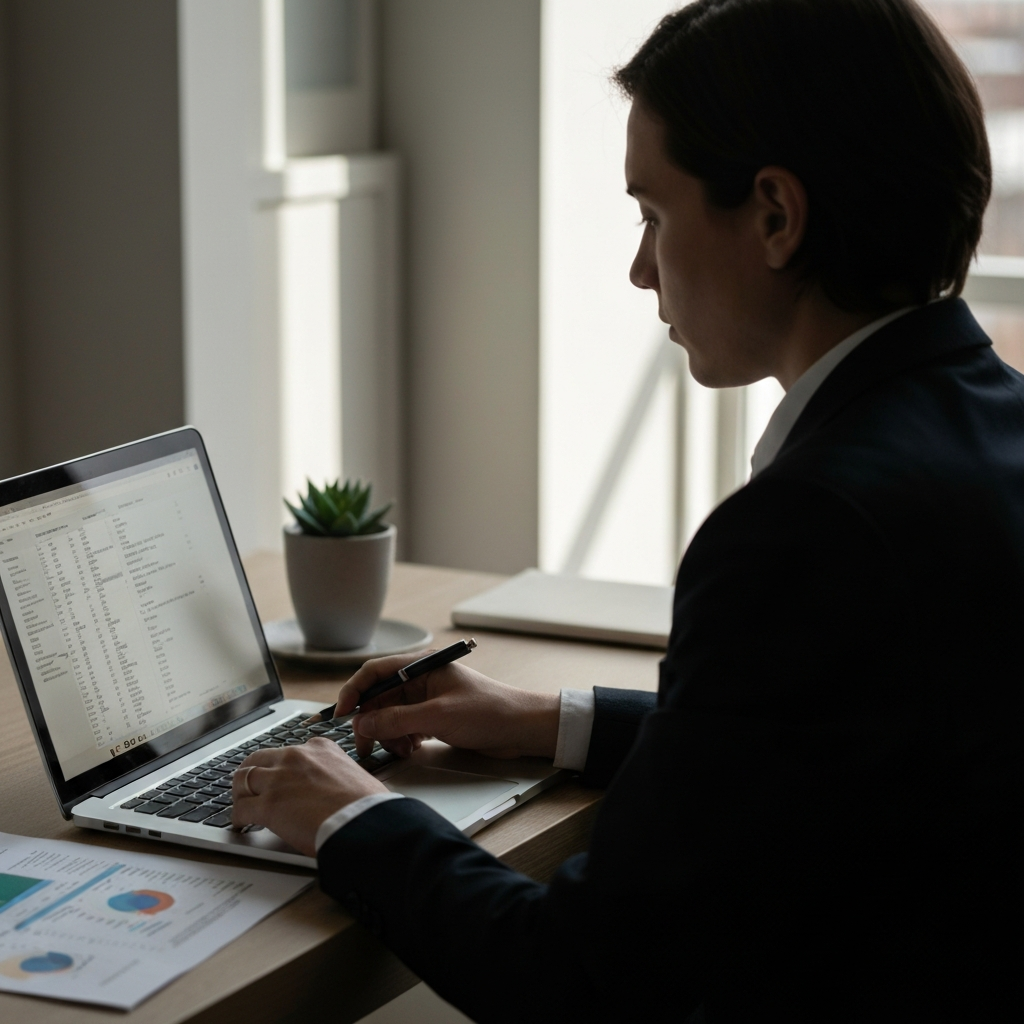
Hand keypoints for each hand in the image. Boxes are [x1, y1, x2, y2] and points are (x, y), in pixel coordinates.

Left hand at [231, 739, 386, 856]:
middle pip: (258, 759)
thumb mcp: (353, 774)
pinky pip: (241, 809)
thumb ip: (334, 775)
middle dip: (251, 773)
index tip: (279, 776)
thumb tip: (332, 791)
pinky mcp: (268, 805)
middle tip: (249, 787)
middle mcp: (295, 757)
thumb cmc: (367, 804)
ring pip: (242, 779)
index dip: (280, 766)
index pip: (288, 751)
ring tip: (241, 805)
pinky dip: (238, 817)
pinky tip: (242, 825)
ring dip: (240, 793)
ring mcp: (279, 779)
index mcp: (319, 748)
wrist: (364, 821)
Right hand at [332, 653, 560, 759]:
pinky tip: (411, 749)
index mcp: (421, 666)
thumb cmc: (489, 711)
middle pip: (378, 699)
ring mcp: (426, 700)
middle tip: (365, 746)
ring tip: (401, 749)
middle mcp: (420, 680)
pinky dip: (401, 740)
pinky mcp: (432, 719)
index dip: (353, 692)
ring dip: (387, 735)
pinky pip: (403, 728)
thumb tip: (362, 723)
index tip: (341, 715)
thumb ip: (397, 720)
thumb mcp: (438, 716)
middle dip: (370, 722)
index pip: (375, 672)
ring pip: (389, 717)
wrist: (520, 729)